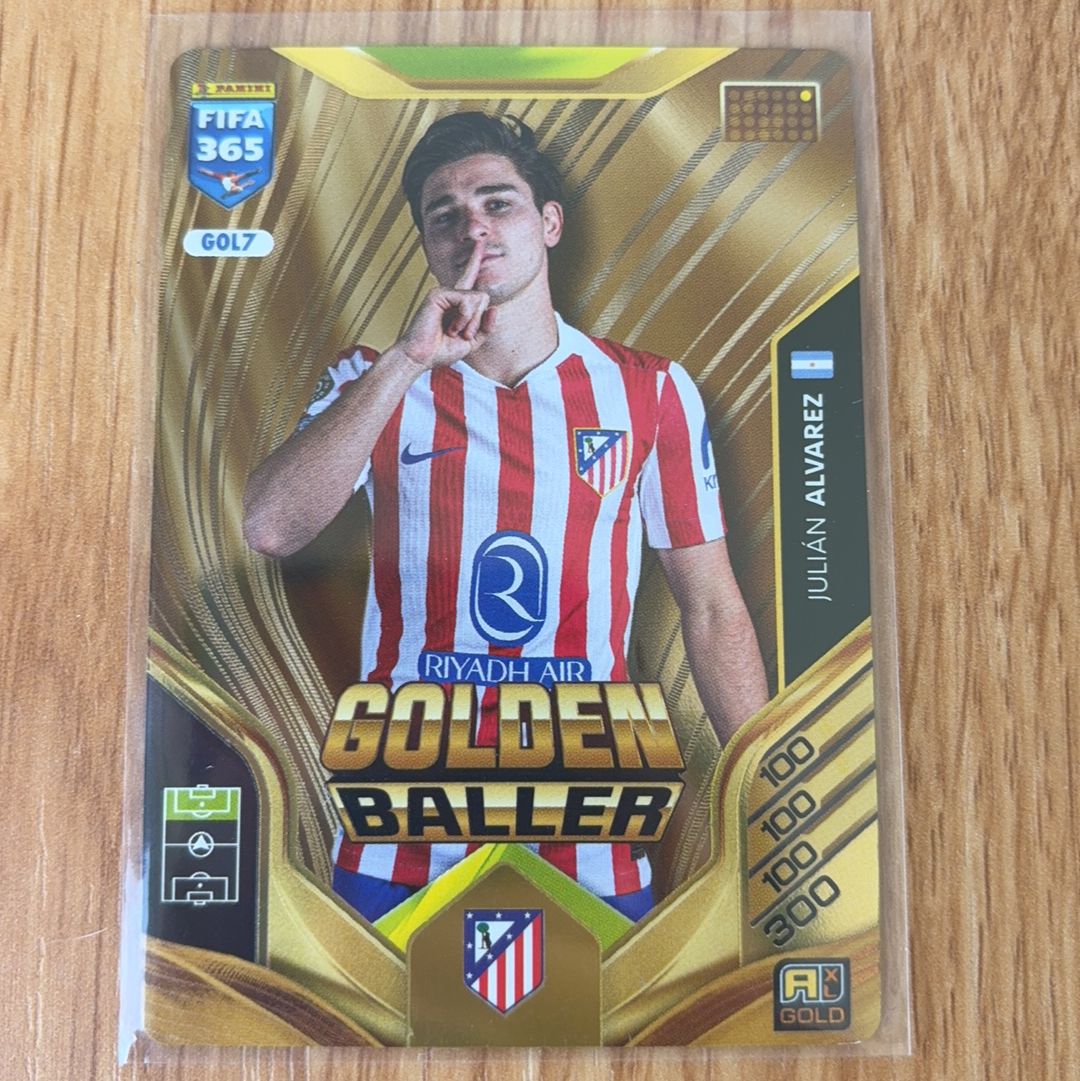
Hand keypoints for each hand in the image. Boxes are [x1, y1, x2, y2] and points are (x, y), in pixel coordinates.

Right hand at [395, 240, 496, 369]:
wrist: (420, 357)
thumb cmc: (440, 350)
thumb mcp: (471, 342)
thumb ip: (485, 328)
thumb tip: (494, 309)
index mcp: (456, 303)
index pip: (469, 278)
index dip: (474, 260)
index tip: (479, 242)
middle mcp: (450, 294)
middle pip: (483, 298)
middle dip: (478, 321)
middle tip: (462, 334)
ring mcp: (444, 291)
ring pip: (479, 298)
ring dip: (471, 322)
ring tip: (453, 331)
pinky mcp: (438, 293)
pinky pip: (467, 300)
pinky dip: (464, 318)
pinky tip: (450, 327)